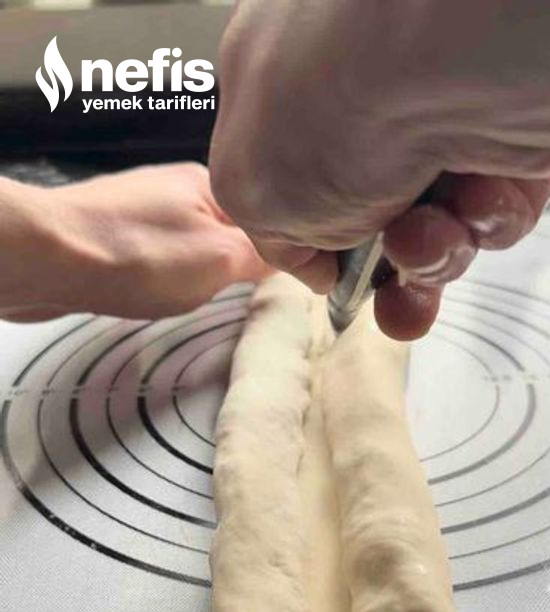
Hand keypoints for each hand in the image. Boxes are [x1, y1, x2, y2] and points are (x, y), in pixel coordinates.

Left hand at [0, 162, 270, 322]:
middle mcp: (176, 187)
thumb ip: (264, 257)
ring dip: (199, 273)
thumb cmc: (133, 255)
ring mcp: (142, 207)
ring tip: (190, 293)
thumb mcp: (220, 258)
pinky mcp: (116, 232)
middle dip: (234, 265)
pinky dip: (165, 275)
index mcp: (209, 183)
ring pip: (194, 245)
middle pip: (229, 230)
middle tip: (228, 293)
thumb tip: (304, 260)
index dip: (281, 252)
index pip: (266, 216)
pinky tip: (155, 289)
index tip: (287, 285)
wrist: (49, 259)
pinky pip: (159, 254)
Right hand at [210, 0, 549, 337]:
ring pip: (438, 222)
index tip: (330, 272)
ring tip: (425, 236)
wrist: (446, 62)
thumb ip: (270, 232)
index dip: (317, 235)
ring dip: (430, 251)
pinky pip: (494, 209)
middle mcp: (364, 87)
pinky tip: (469, 206)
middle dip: (384, 261)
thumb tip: (315, 264)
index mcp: (287, 78)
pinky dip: (483, 223)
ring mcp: (436, 109)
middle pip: (376, 212)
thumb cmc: (333, 101)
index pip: (299, 175)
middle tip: (386, 270)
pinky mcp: (506, 131)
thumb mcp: (248, 190)